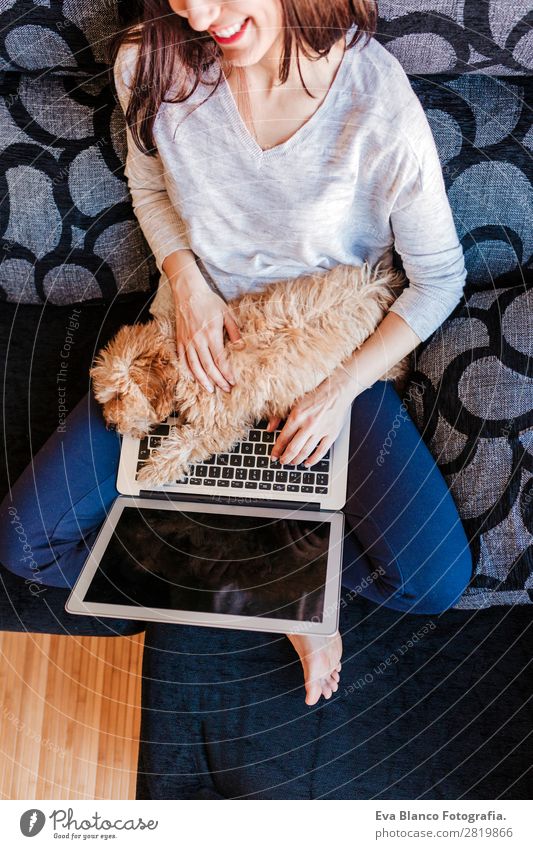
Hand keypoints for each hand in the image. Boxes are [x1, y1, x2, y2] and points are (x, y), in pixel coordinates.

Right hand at [173, 276, 240, 393]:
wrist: (188, 292)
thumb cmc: (209, 302)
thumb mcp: (226, 313)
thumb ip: (234, 331)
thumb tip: (242, 347)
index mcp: (212, 334)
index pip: (220, 360)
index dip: (227, 373)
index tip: (233, 382)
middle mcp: (198, 340)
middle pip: (208, 367)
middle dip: (218, 381)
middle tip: (226, 389)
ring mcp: (187, 341)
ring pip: (194, 367)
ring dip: (203, 380)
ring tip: (210, 390)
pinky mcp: (180, 340)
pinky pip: (183, 359)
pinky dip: (188, 371)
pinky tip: (193, 379)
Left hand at [267, 372, 353, 466]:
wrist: (336, 391)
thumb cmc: (314, 396)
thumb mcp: (292, 402)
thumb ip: (278, 416)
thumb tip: (269, 429)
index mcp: (297, 416)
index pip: (283, 438)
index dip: (276, 450)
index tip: (273, 456)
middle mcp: (308, 424)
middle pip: (293, 448)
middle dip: (285, 458)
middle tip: (281, 462)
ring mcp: (321, 430)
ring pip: (306, 451)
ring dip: (297, 460)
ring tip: (292, 463)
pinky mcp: (331, 434)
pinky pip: (321, 451)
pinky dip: (313, 460)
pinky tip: (307, 463)